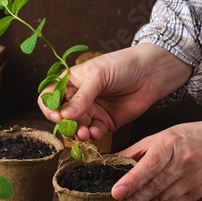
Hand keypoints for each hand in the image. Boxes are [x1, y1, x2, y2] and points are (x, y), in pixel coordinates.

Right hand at [38, 43, 191, 140]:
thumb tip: (66, 115)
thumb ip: (83, 96)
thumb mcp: (99, 75)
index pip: (50, 95)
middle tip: (71, 127)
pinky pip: (93, 132)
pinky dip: (92, 135)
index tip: (57, 113)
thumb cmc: (123, 65)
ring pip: (76, 126)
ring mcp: (91, 110)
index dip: (50, 106)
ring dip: (78, 132)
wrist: (151, 73)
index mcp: (70, 81)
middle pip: (62, 115)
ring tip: (84, 133)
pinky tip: (95, 132)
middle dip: (65, 123)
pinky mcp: (105, 122)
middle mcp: (78, 97)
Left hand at [109, 114, 201, 200]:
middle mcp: (182, 163)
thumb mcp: (160, 137)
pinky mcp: (195, 194)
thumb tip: (110, 164)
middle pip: (155, 186)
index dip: (133, 180)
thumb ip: (135, 151)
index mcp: (170, 145)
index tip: (116, 192)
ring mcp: (190, 180)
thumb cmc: (186, 138)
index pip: (150, 164)